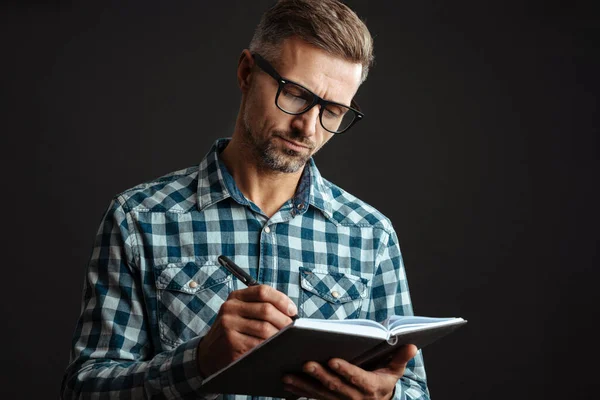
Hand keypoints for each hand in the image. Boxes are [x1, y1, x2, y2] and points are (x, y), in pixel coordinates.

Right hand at [197, 285, 297, 376]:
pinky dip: (270, 347)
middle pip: (266, 310)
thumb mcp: (240, 313)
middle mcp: (230, 308)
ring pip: (264, 329)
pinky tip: (275, 349)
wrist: (208, 354)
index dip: (281, 299)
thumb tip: (290, 311)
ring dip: (280, 336)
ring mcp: (229, 326)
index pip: (262, 291)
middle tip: (294, 329)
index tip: (292, 310)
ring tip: (287, 340)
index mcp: (235, 297)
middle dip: (284, 320)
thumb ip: (260, 307)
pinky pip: (258, 345)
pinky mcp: (231, 343)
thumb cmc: (232, 331)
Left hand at [282, 344, 417, 399]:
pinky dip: (299, 391)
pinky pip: (313, 398)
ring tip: (288, 374)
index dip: (345, 370)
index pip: (357, 378)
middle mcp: (355, 398)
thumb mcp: (395, 371)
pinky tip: (287, 383)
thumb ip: (401, 358)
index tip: (332, 360)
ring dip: (303, 385)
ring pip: (320, 394)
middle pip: (335, 386)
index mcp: (371, 387)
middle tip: (306, 363)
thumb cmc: (384, 381)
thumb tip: (411, 345)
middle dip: (320, 375)